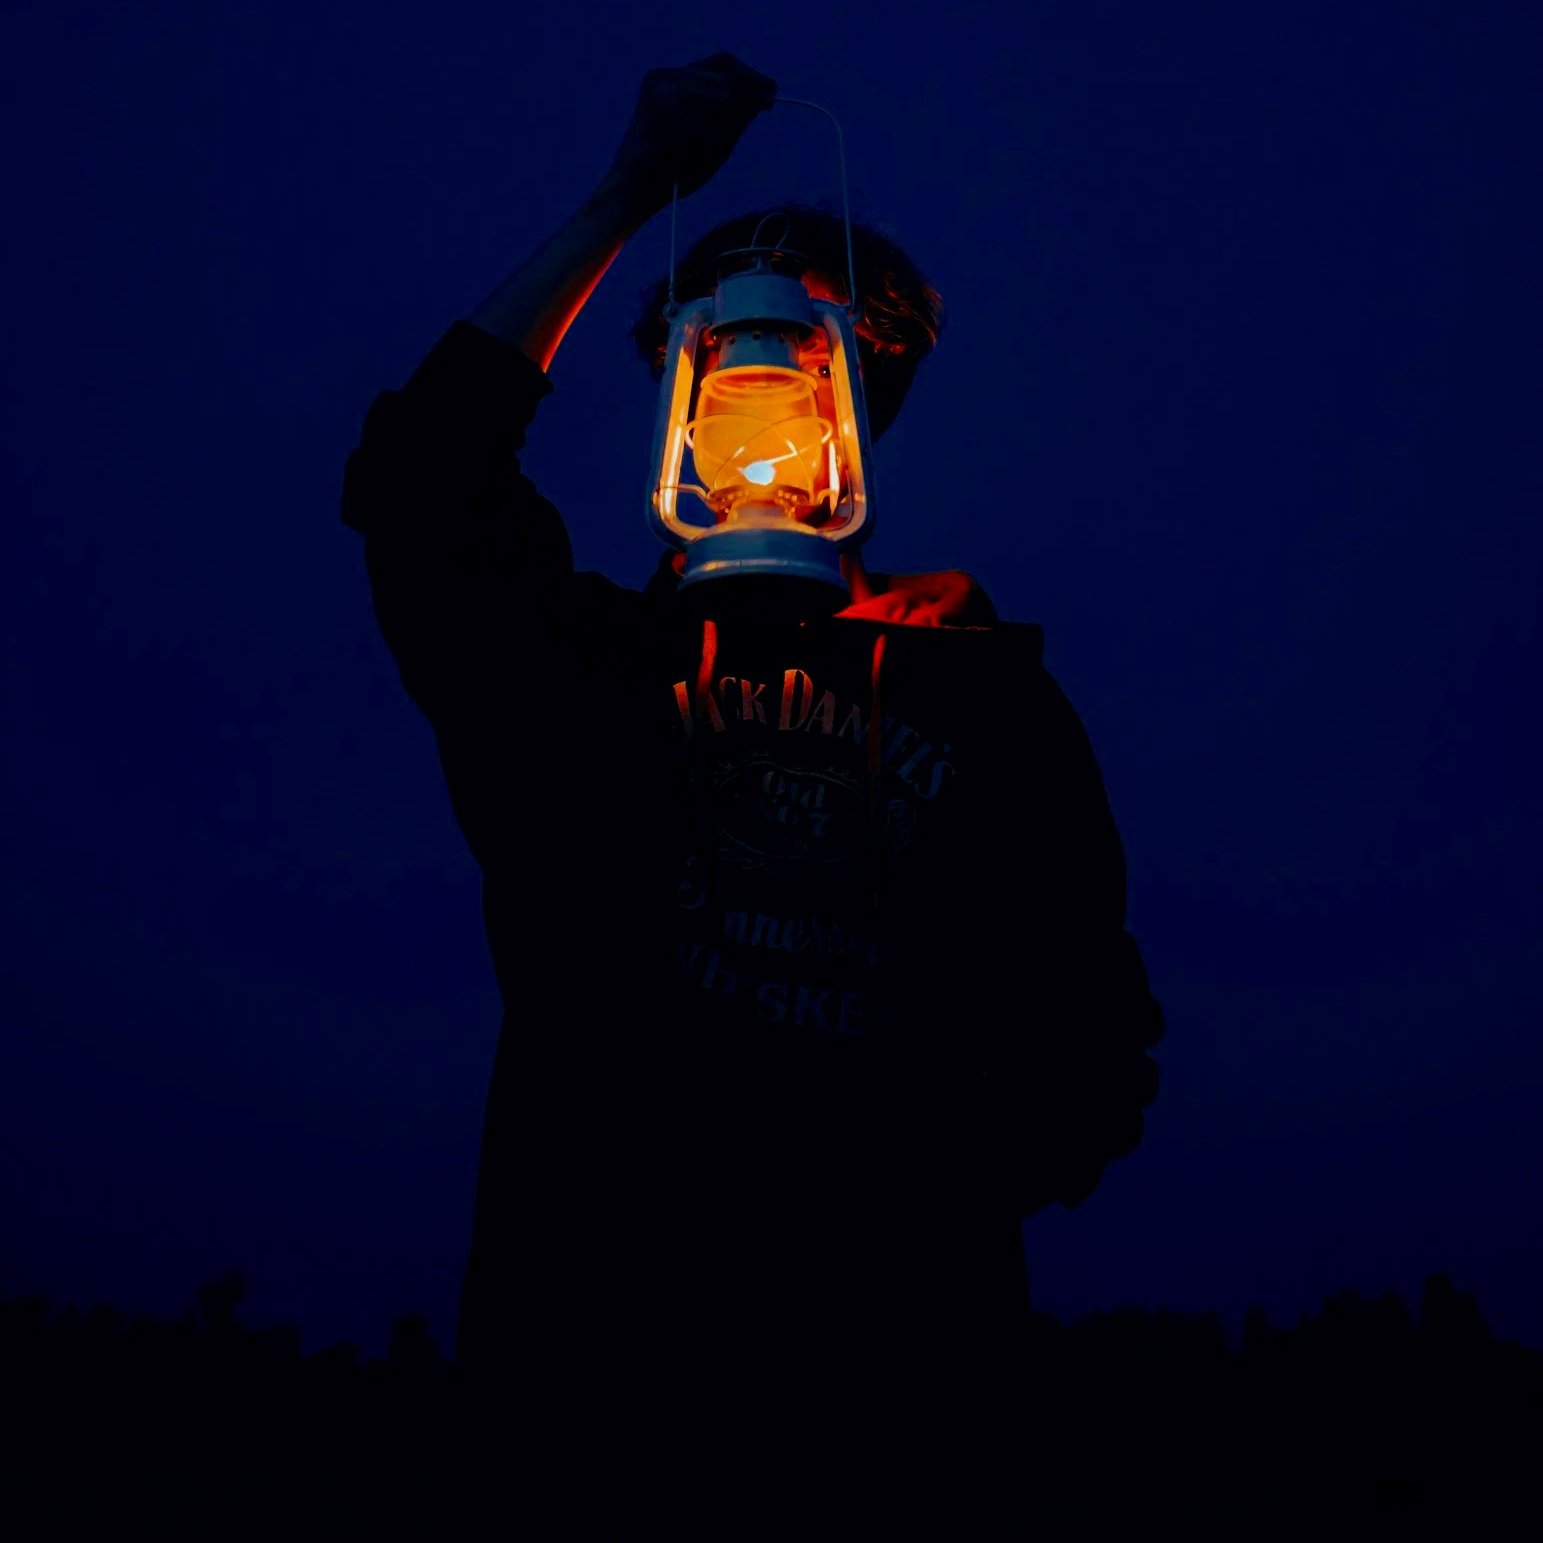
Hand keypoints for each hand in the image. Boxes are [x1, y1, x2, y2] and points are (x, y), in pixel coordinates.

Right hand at [597, 53, 777, 224]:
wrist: (635, 195)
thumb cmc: (673, 172)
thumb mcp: (713, 140)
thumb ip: (736, 117)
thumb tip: (766, 95)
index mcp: (673, 80)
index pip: (721, 64)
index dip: (751, 75)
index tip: (771, 92)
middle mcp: (664, 77)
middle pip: (723, 68)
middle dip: (748, 87)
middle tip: (767, 105)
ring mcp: (660, 91)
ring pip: (718, 92)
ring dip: (728, 118)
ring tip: (717, 141)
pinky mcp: (660, 111)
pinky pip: (705, 121)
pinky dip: (711, 138)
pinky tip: (703, 151)